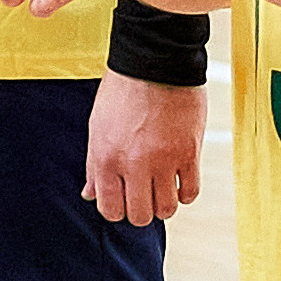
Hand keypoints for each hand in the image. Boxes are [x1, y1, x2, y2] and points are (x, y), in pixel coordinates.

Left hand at [83, 72, 205, 226]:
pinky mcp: (189, 153)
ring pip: (166, 209)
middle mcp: (133, 164)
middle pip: (139, 215)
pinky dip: (184, 194)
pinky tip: (178, 182)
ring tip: (160, 189)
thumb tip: (89, 195)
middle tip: (142, 196)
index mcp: (105, 157)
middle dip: (140, 211)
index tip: (121, 199)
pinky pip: (190, 193)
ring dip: (163, 205)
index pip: (110, 209)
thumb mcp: (97, 127)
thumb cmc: (121, 94)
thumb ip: (94, 166)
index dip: (116, 209)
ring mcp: (164, 161)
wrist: (155, 65)